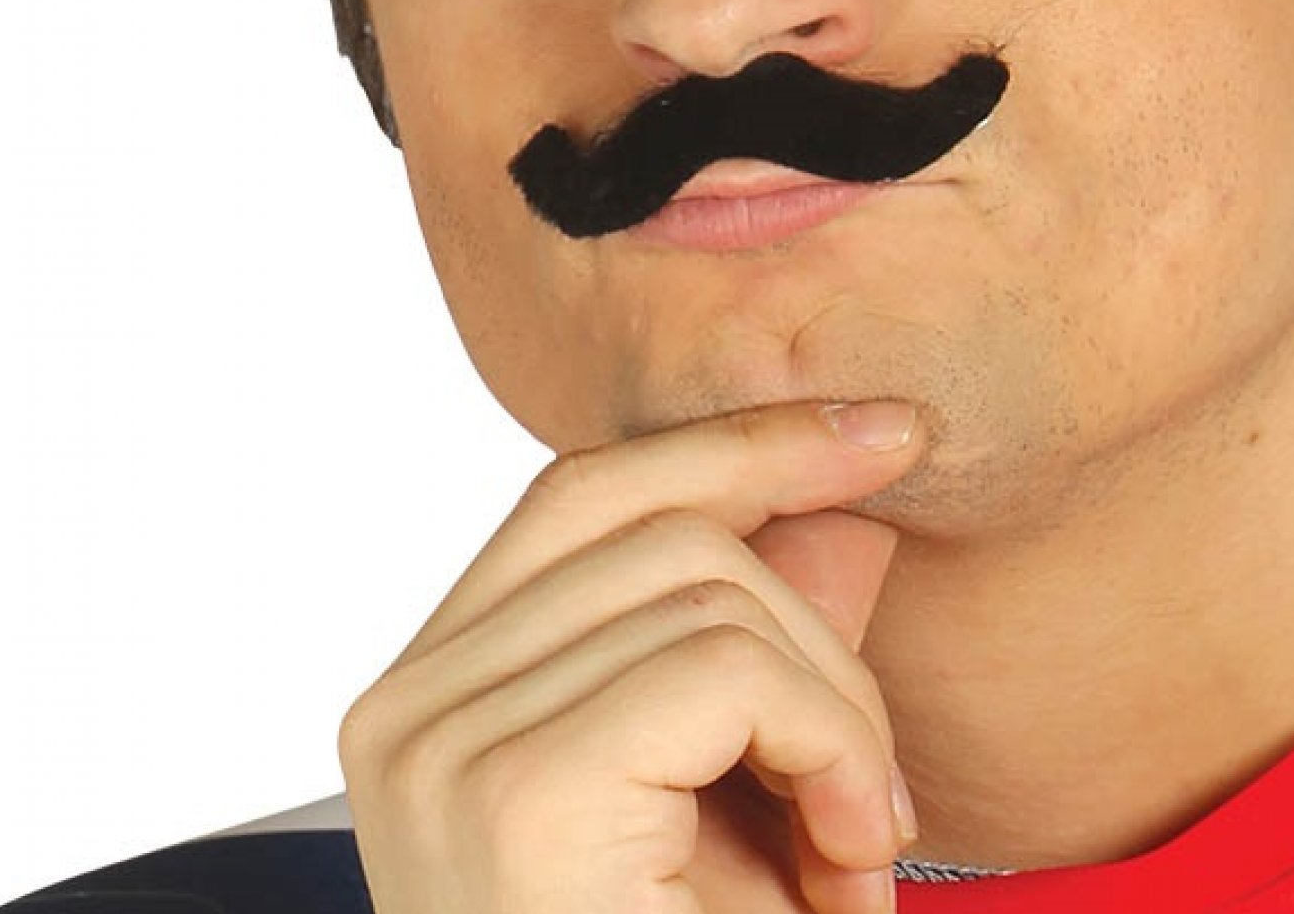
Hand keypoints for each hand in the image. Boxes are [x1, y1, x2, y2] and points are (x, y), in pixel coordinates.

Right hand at [338, 399, 927, 913]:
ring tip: (850, 853)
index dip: (744, 441)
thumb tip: (844, 495)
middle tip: (872, 792)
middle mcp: (406, 709)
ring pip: (709, 585)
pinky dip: (829, 745)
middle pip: (661, 524)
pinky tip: (843, 864)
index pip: (589, 493)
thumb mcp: (742, 805)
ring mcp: (441, 748)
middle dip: (817, 627)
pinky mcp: (511, 796)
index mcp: (435, 697)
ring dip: (835, 712)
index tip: (887, 430)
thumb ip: (772, 647)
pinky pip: (725, 666)